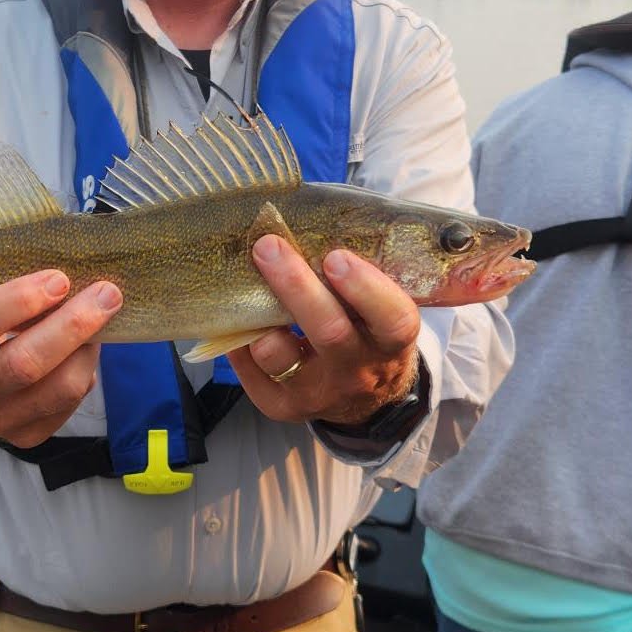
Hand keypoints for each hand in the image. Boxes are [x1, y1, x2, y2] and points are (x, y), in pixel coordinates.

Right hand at [0, 269, 121, 448]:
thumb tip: (55, 260)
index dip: (19, 301)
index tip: (58, 279)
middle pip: (25, 365)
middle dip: (73, 326)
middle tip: (106, 293)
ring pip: (55, 391)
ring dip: (87, 349)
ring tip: (103, 314)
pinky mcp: (20, 436)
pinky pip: (65, 406)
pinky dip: (84, 372)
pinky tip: (84, 347)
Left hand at [226, 237, 420, 426]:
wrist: (368, 397)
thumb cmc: (369, 333)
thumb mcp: (381, 311)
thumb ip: (360, 278)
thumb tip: (307, 223)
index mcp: (391, 343)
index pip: (391, 319)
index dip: (365, 287)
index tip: (336, 256)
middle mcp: (358, 372)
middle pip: (328, 332)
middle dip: (296, 286)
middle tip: (269, 246)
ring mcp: (319, 395)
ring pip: (279, 356)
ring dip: (259, 318)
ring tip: (249, 286)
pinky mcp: (284, 408)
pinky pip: (252, 374)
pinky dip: (241, 342)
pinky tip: (242, 321)